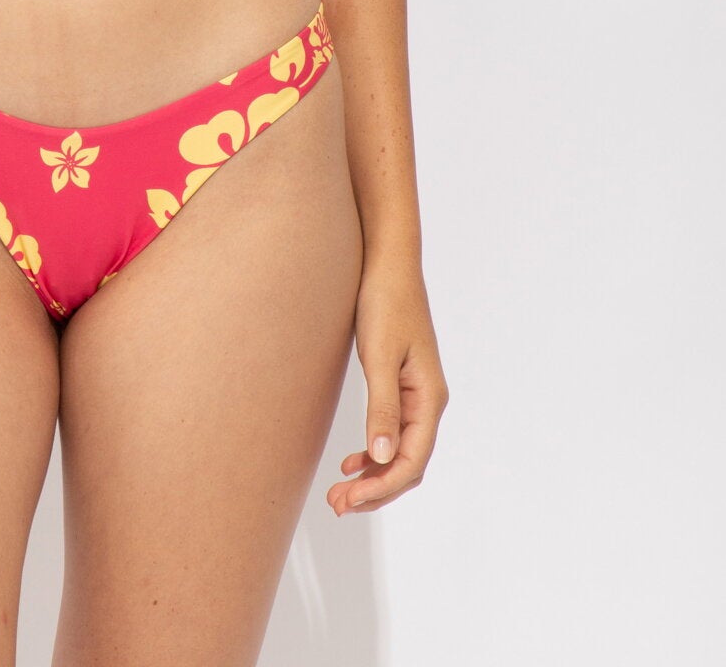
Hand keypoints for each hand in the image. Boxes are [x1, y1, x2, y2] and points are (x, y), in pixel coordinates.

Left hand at [327, 255, 447, 515]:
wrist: (387, 262)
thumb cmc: (385, 302)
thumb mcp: (379, 356)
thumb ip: (382, 407)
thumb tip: (381, 456)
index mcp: (428, 397)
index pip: (412, 461)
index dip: (382, 488)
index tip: (349, 499)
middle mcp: (428, 400)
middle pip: (407, 463)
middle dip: (375, 489)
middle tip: (337, 504)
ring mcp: (416, 393)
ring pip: (400, 451)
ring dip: (373, 475)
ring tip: (341, 491)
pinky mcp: (401, 382)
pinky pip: (393, 431)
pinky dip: (374, 451)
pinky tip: (353, 459)